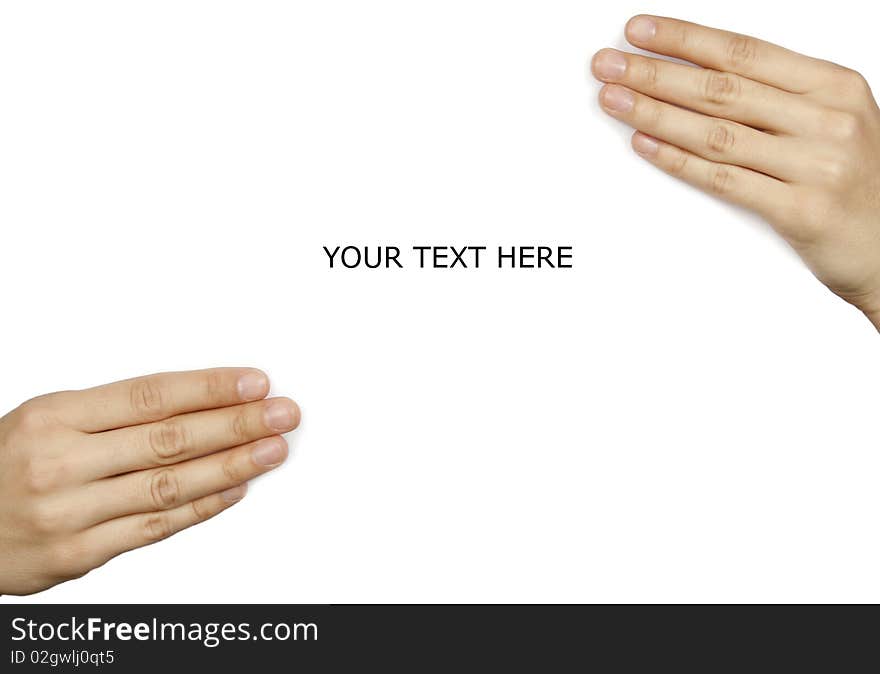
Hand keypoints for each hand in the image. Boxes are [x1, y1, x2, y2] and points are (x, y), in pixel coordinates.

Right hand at [0, 368, 300, 594]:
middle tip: (282, 414)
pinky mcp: (77, 555)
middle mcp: (61, 462)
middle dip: (237, 424)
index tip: (256, 383)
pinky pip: (153, 528)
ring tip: (272, 450)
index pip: (151, 395)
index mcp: (54, 416)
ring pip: (169, 485)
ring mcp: (69, 513)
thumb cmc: (3, 465)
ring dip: (231, 466)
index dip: (210, 388)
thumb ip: (115, 413)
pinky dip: (200, 507)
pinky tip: (234, 489)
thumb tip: (199, 401)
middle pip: (170, 439)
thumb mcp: (47, 418)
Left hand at [591, 16, 879, 327]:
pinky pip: (725, 180)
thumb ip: (777, 99)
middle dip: (655, 73)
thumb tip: (696, 77)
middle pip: (721, 89)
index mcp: (834, 86)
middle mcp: (826, 119)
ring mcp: (816, 165)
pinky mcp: (801, 210)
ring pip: (717, 132)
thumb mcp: (833, 121)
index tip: (639, 32)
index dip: (685, 40)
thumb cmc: (857, 181)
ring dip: (655, 113)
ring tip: (614, 99)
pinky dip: (678, 161)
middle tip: (608, 64)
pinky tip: (645, 145)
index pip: (743, 52)